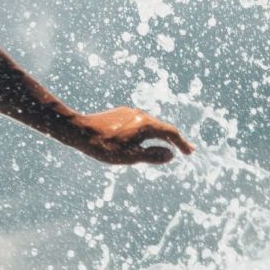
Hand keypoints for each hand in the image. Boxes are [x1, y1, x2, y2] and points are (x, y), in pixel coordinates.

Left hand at [75, 106, 194, 164]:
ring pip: (150, 124)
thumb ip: (152, 156)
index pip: (170, 133)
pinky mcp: (120, 114)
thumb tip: (171, 155)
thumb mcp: (130, 156)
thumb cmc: (104, 147)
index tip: (190, 152)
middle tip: (186, 150)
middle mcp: (140, 115)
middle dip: (174, 139)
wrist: (79, 130)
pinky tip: (142, 139)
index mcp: (146, 125)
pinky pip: (139, 123)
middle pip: (162, 127)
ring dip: (160, 136)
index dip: (182, 143)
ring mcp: (129, 113)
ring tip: (166, 146)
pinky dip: (148, 132)